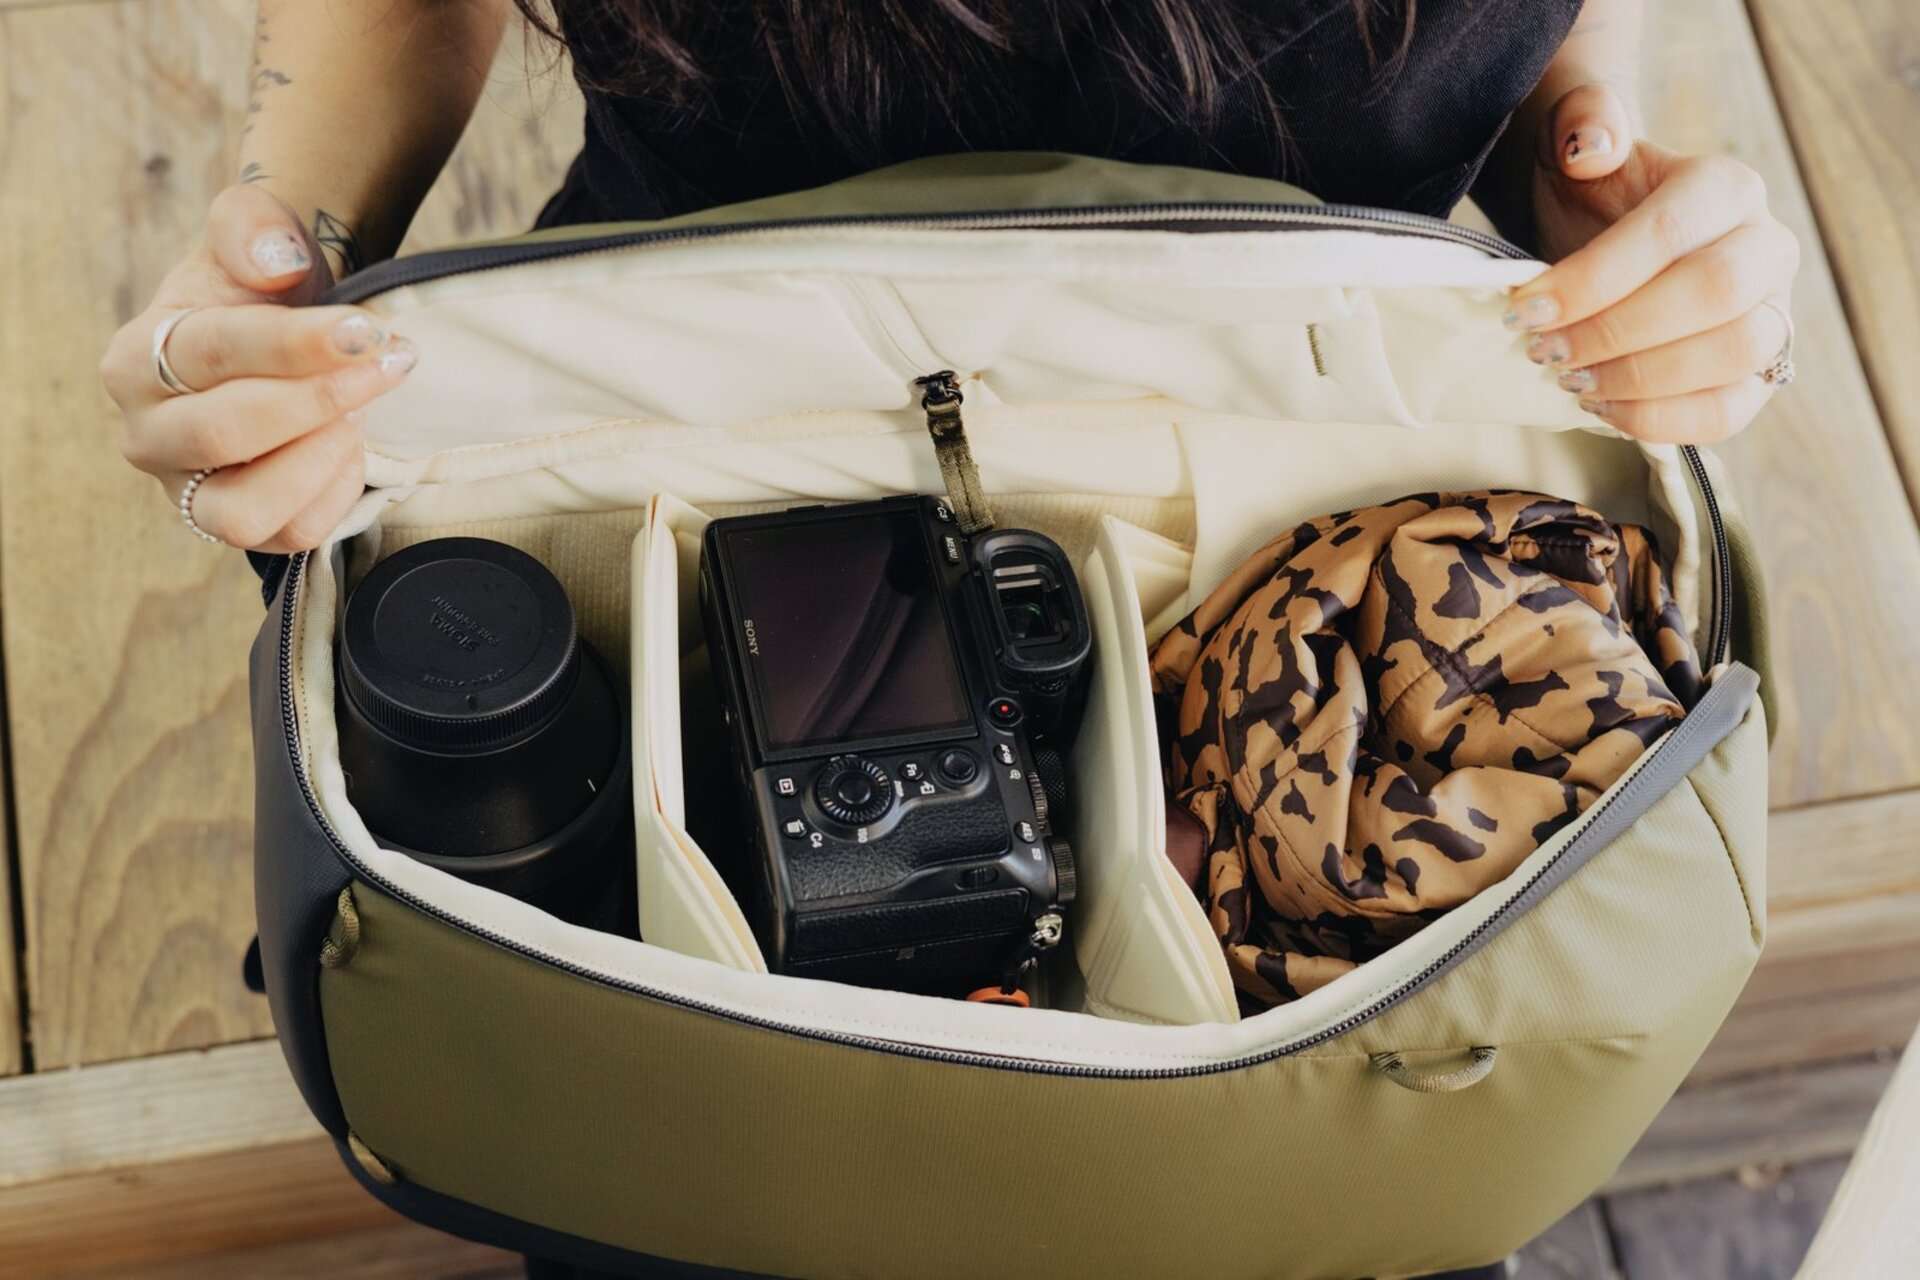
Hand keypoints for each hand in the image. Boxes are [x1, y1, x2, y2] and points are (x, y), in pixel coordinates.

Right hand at [101, 185, 414, 550]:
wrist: (281, 337)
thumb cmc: (258, 293)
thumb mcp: (252, 237)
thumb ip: (252, 226)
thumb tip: (276, 259)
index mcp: (135, 360)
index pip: (211, 354)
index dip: (295, 343)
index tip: (368, 329)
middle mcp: (146, 435)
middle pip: (223, 434)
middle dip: (319, 400)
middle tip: (387, 364)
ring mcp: (188, 492)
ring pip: (245, 510)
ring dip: (319, 459)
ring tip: (358, 410)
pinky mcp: (239, 527)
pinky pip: (293, 532)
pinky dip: (335, 491)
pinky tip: (349, 443)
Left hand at [1506, 84, 1799, 443]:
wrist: (1602, 231)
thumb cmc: (1587, 193)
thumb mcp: (1570, 140)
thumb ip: (1582, 120)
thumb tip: (1589, 147)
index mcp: (1725, 186)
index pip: (1668, 234)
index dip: (1592, 279)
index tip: (1523, 308)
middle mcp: (1765, 247)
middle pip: (1714, 295)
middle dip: (1615, 332)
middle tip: (1543, 350)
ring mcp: (1771, 312)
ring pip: (1735, 355)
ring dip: (1639, 379)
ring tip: (1569, 378)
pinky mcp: (1756, 374)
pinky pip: (1729, 410)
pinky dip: (1660, 419)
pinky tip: (1600, 407)